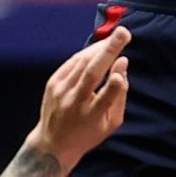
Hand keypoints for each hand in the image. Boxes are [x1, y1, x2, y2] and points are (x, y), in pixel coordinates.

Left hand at [31, 26, 131, 170]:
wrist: (52, 144)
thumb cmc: (88, 133)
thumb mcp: (111, 124)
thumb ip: (120, 96)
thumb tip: (122, 63)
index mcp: (91, 117)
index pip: (105, 97)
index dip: (115, 81)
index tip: (124, 61)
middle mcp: (74, 103)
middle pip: (92, 74)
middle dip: (108, 51)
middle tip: (124, 32)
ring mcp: (61, 92)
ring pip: (82, 63)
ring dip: (100, 48)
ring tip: (116, 38)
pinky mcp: (52, 83)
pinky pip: (73, 62)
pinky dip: (87, 53)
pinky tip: (99, 48)